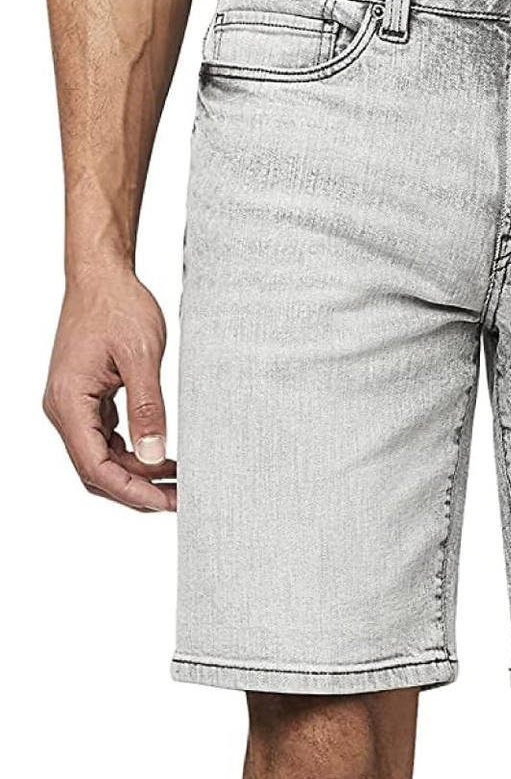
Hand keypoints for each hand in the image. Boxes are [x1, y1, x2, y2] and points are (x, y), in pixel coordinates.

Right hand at [43, 269, 176, 510]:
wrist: (103, 276)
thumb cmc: (118, 306)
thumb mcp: (142, 357)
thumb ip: (148, 408)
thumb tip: (155, 455)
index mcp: (69, 402)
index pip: (95, 467)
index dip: (132, 491)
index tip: (167, 502)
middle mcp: (64, 408)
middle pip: (96, 469)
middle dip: (137, 489)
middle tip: (179, 499)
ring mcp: (74, 404)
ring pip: (101, 456)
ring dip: (137, 472)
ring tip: (178, 481)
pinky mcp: (88, 397)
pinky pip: (106, 437)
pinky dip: (133, 451)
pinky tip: (162, 455)